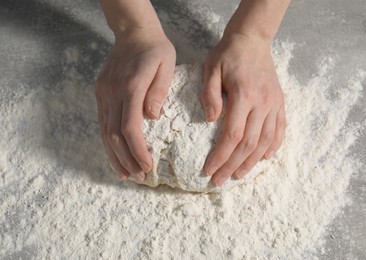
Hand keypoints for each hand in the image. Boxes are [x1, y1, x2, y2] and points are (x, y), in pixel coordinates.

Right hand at [96, 28, 175, 180]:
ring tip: (126, 174)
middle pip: (114, 135)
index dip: (137, 150)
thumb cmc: (155, 49)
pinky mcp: (101, 93)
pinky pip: (103, 123)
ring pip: (105, 132)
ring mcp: (104, 94)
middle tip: (139, 177)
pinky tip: (115, 155)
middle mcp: (113, 93)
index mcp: (131, 87)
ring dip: (115, 156)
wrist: (133, 32)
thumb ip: (159, 91)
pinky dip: (108, 143)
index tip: (148, 166)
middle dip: (127, 159)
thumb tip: (152, 117)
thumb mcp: (166, 65)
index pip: (130, 127)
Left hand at [201, 33, 285, 185]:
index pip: (232, 135)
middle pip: (249, 144)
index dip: (220, 156)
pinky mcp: (280, 103)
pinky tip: (264, 159)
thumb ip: (209, 94)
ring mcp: (274, 104)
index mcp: (244, 95)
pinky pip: (280, 130)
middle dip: (232, 165)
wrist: (252, 40)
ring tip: (239, 175)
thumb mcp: (211, 69)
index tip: (209, 170)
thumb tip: (211, 120)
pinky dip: (273, 147)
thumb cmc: (228, 54)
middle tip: (219, 180)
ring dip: (252, 162)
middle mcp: (262, 103)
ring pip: (265, 141)